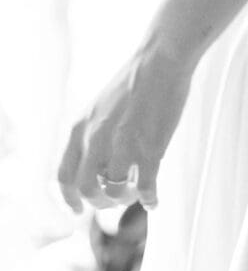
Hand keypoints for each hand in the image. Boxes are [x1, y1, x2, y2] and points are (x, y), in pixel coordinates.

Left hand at [57, 35, 195, 213]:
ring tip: (136, 192)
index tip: (80, 210)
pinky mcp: (150, 149)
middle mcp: (96, 139)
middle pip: (87, 189)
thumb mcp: (100, 107)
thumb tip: (100, 167)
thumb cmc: (135, 81)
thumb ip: (93, 134)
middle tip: (114, 199)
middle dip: (100, 201)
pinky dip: (150, 199)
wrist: (161, 61)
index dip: (70, 199)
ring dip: (125, 198)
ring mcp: (122, 145)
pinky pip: (146, 188)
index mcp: (80, 127)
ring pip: (116, 191)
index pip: (64, 176)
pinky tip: (154, 200)